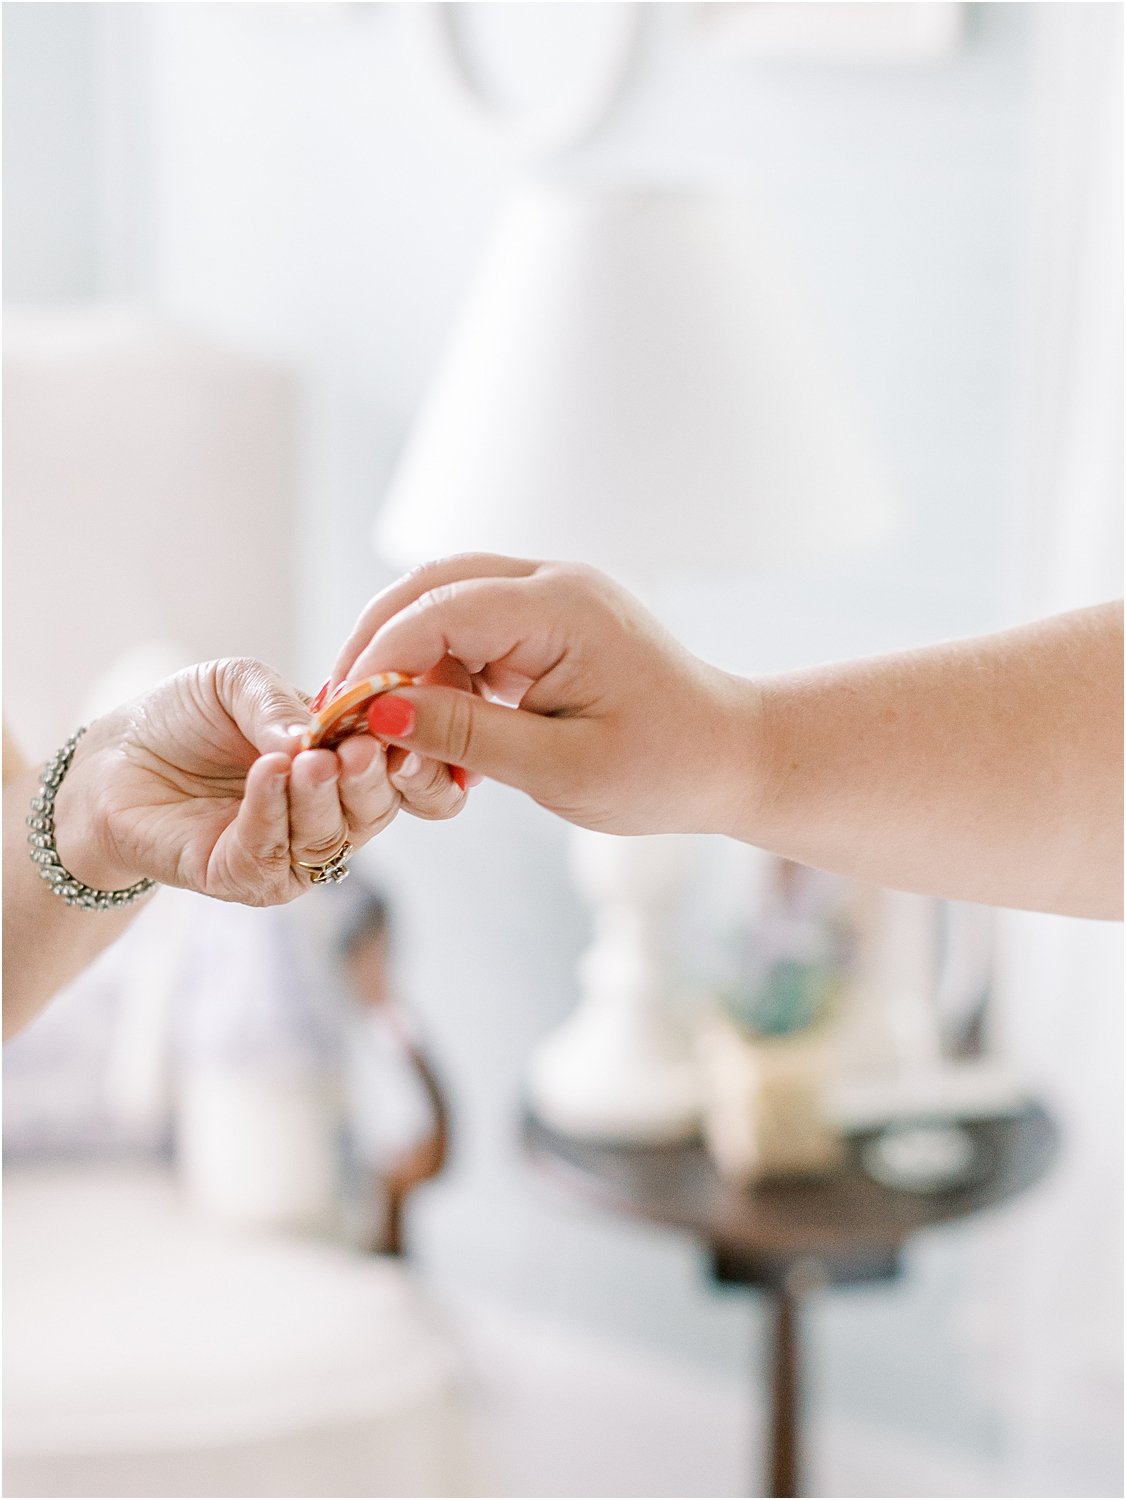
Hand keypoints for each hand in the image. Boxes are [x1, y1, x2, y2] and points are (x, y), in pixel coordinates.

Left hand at [52, 657, 412, 904]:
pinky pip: (270, 855)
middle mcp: (328, 816)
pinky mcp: (239, 879)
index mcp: (345, 767)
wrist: (115, 756)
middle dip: (370, 782)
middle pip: (374, 814)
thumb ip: (280, 703)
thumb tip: (316, 735)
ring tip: (310, 759)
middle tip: (360, 749)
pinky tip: (269, 773)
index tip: (411, 732)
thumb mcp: (239, 683)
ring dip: (322, 798)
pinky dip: (273, 812)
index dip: (420, 766)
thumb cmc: (186, 717)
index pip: (404, 780)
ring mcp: (288, 853)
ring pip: (328, 840)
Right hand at [329, 554, 762, 835]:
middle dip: (374, 647)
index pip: (436, 610)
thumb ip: (467, 736)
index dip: (376, 662)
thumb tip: (381, 714)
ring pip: (442, 601)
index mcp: (562, 608)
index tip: (341, 718)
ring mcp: (552, 593)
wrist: (732, 756)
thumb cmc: (663, 769)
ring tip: (394, 734)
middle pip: (427, 587)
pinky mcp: (550, 618)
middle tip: (342, 715)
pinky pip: (471, 624)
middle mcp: (553, 582)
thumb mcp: (559, 768)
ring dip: (407, 659)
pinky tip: (441, 726)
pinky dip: (442, 668)